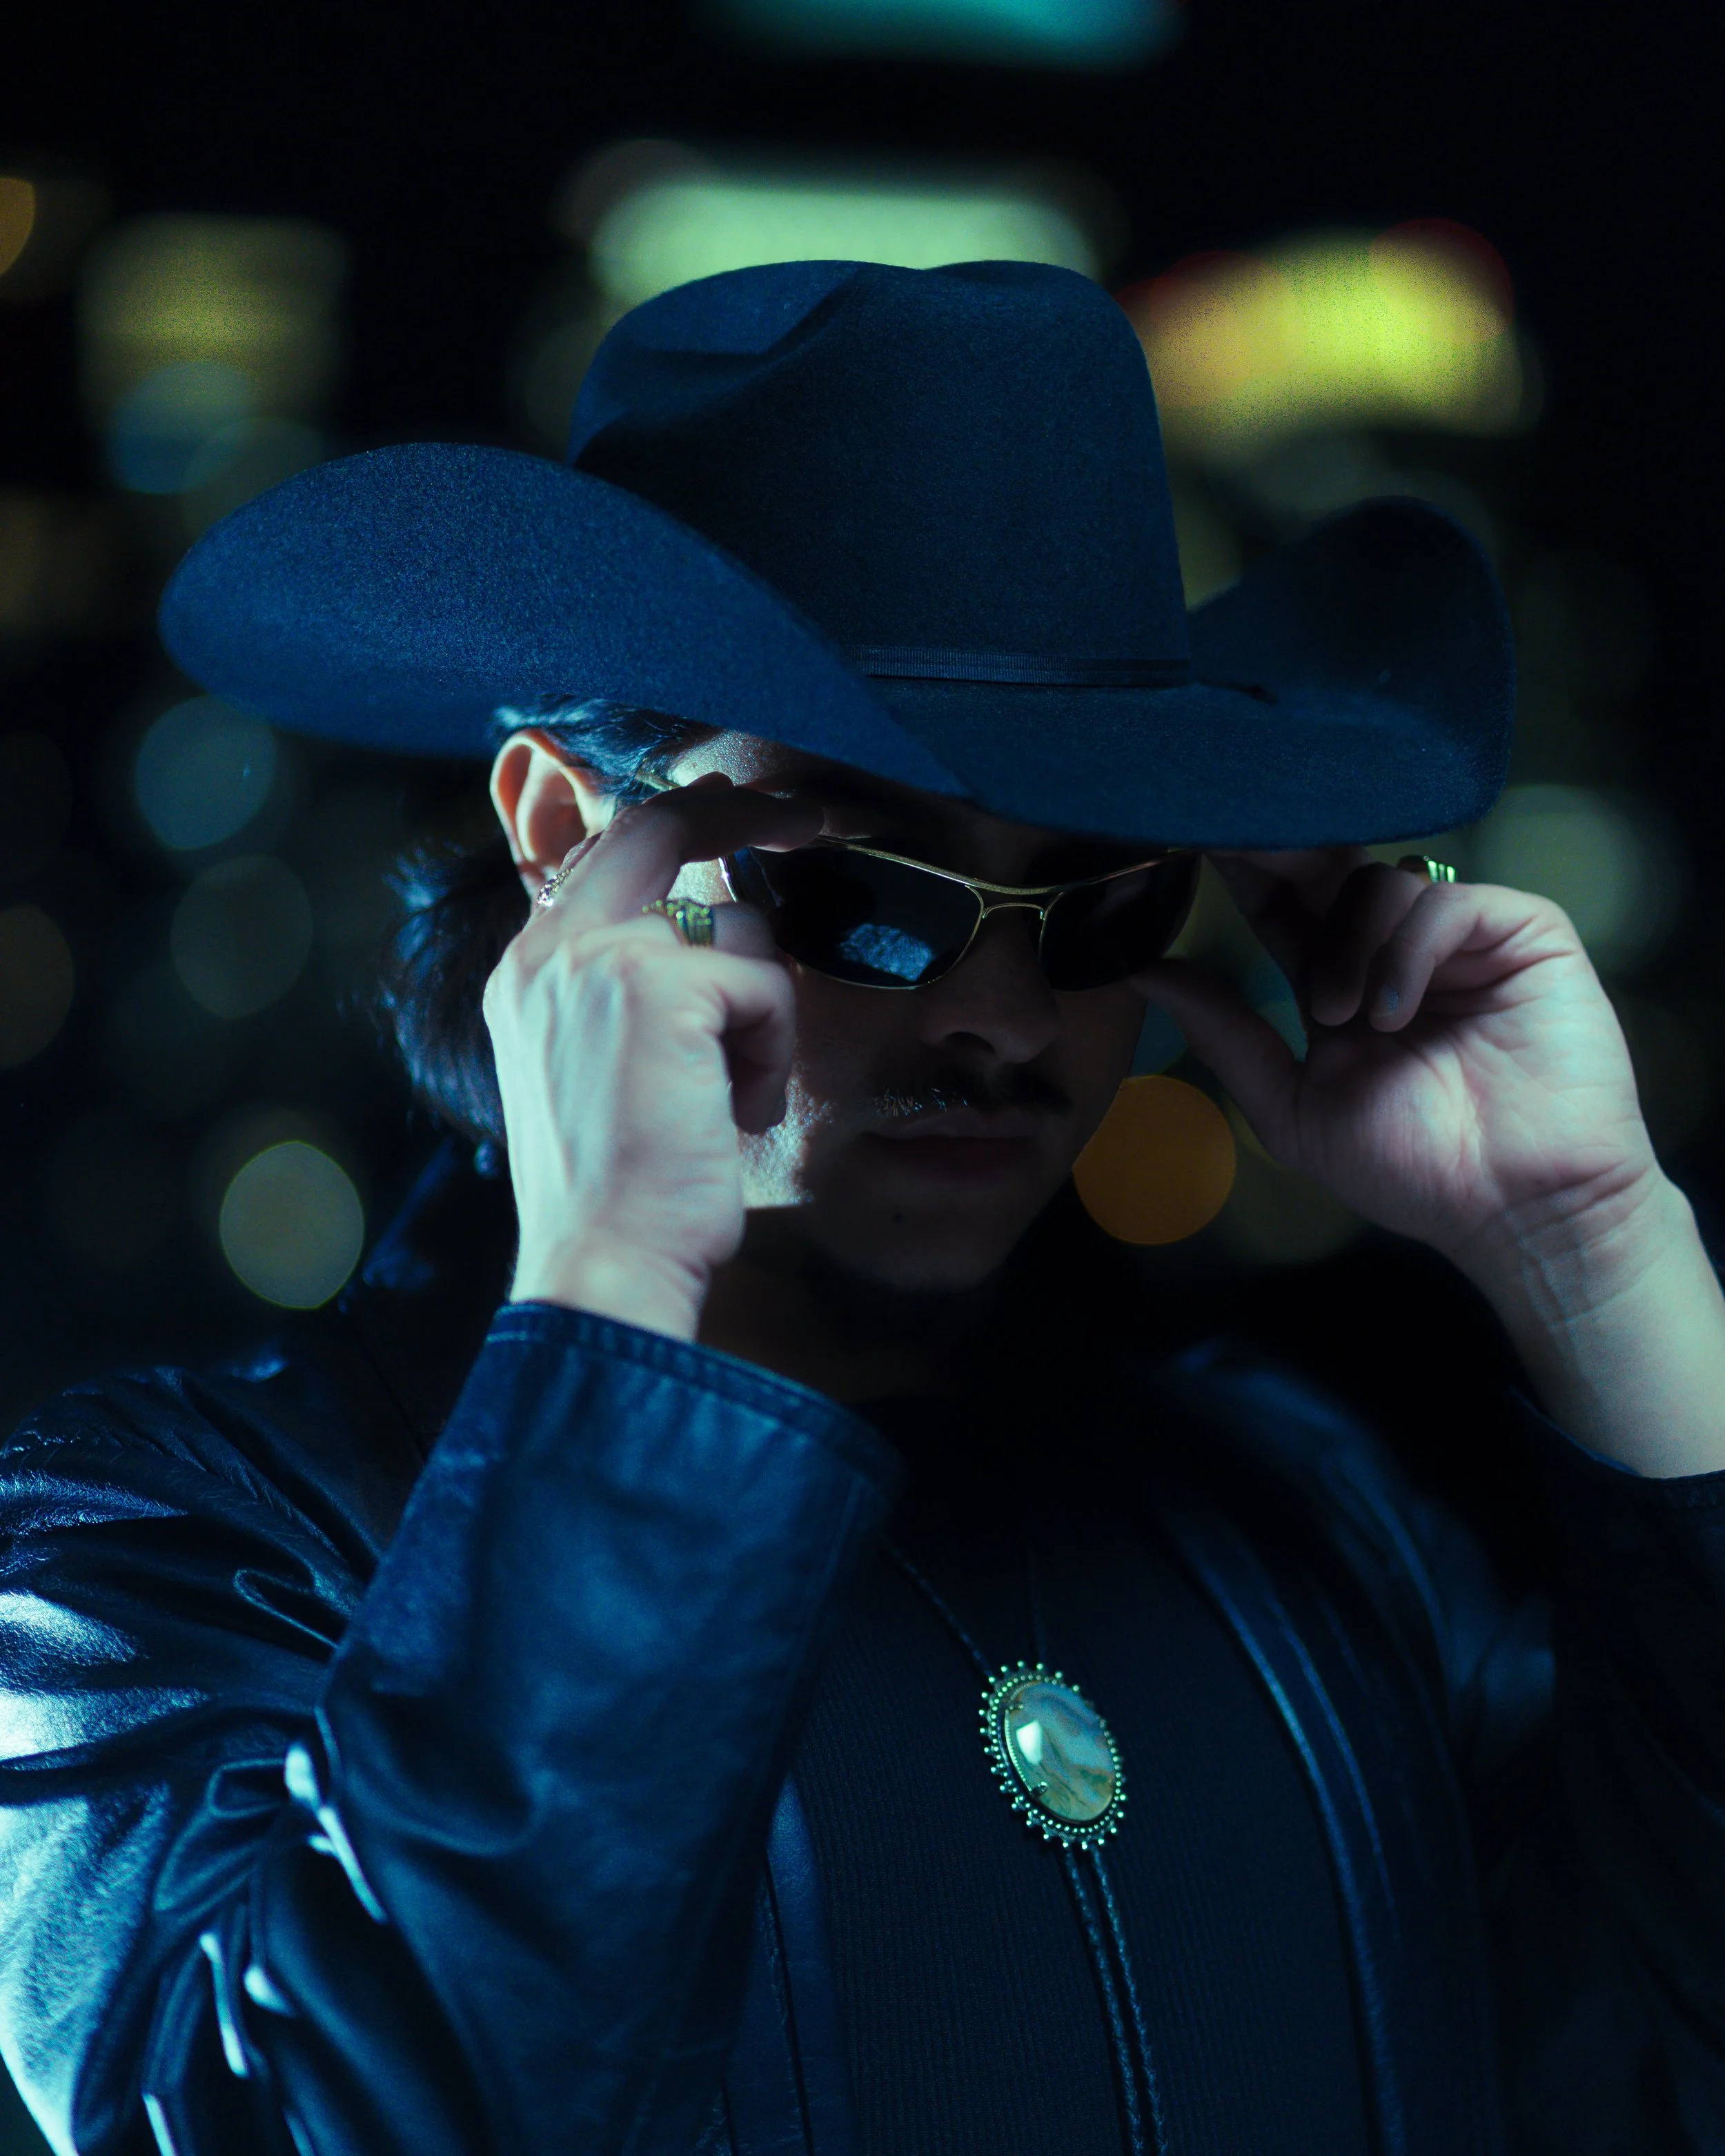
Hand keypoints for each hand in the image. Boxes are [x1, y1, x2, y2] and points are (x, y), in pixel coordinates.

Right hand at [485, 776, 818, 1337]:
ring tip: (727, 1098)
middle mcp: (551, 949)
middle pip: (656, 825)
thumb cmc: (617, 1190)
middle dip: (741, 808)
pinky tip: (735, 1114)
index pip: (604, 855)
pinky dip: (773, 1054)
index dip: (677, 824)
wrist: (604, 1260)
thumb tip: (715, 927)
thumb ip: (633, 991)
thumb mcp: (604, 1068)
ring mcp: (601, 957)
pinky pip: (767, 986)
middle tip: (808, 815)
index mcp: (528, 970)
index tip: (740, 814)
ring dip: (760, 1016)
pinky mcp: (661, 983)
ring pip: (737, 929)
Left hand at [1137, 854, 1724, 1475]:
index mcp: (1338, 981)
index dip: (1244, 872)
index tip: (1195, 839)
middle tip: (1242, 858)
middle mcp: (1395, 949)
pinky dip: (1406, 951)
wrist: (1515, 1205)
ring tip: (1344, 1018)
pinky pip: (1444, 903)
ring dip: (1345, 945)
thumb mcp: (1292, 1106)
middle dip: (1284, 865)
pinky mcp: (1522, 933)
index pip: (1282, 905)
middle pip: (1330, 871)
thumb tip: (1142, 970)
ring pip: (1380, 881)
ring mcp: (1460, 938)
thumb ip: (1225, 1034)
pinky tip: (1393, 1011)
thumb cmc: (1412, 1168)